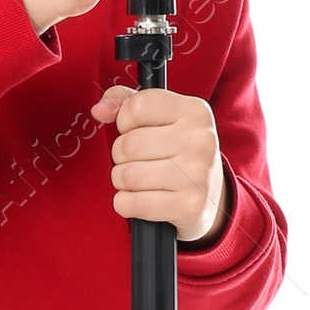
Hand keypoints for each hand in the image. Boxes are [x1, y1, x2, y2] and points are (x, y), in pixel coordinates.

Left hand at [89, 82, 227, 242]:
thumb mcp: (161, 117)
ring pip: (128, 175)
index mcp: (194, 111)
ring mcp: (197, 175)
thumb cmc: (178, 151)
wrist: (209, 196)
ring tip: (137, 180)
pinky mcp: (189, 207)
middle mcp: (200, 140)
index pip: (136, 107)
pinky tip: (138, 199)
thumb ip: (127, 103)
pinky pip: (134, 204)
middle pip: (128, 145)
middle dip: (120, 155)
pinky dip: (125, 203)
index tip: (134, 130)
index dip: (124, 122)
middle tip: (135, 160)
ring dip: (121, 181)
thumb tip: (100, 110)